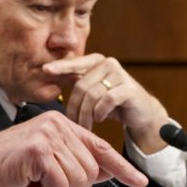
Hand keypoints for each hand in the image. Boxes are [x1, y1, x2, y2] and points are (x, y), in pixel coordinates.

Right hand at [0, 110, 147, 186]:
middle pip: (91, 171)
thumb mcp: (45, 167)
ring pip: (79, 180)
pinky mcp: (38, 151)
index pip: (98, 147)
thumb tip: (107, 171)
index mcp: (58, 124)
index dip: (121, 168)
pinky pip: (61, 185)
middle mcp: (55, 125)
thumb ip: (75, 164)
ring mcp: (47, 136)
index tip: (139, 182)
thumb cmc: (4, 172)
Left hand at [41, 54, 169, 153]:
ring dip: (86, 114)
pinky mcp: (129, 88)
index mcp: (96, 61)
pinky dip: (100, 112)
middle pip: (81, 86)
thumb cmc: (112, 103)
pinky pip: (106, 100)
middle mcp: (108, 63)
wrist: (141, 113)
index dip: (60, 66)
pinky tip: (99, 119)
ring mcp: (120, 74)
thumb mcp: (92, 92)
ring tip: (86, 125)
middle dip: (74, 107)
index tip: (45, 70)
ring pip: (92, 95)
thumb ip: (77, 84)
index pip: (74, 63)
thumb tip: (49, 81)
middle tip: (73, 123)